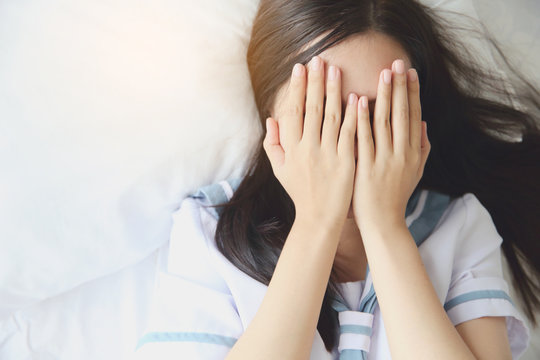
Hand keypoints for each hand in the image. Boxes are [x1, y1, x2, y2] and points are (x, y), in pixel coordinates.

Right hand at [264, 56, 357, 228]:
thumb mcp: (280, 169)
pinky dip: (353, 115)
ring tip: (335, 70)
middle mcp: (308, 148)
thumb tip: (271, 119)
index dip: (296, 88)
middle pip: (312, 108)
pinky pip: (350, 133)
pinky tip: (355, 97)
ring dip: (334, 90)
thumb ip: (273, 144)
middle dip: (315, 82)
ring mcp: (328, 154)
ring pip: (331, 116)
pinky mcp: (346, 161)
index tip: (300, 69)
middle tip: (318, 60)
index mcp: (291, 148)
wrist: (319, 217)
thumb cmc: (299, 192)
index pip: (293, 111)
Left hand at [352, 59, 429, 232]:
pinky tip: (359, 101)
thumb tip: (423, 122)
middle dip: (399, 87)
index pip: (413, 115)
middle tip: (397, 62)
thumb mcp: (416, 172)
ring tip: (383, 73)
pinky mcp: (366, 168)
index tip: (409, 72)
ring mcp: (384, 160)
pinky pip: (363, 139)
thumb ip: (422, 147)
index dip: (412, 92)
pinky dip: (361, 119)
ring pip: (384, 122)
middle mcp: (401, 153)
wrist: (383, 222)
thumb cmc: (396, 196)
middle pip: (401, 114)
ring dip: (384, 96)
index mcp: (413, 153)